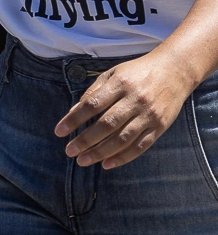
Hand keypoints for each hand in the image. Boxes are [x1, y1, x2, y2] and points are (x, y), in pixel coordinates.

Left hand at [55, 49, 198, 167]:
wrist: (175, 70)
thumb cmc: (137, 72)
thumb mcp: (112, 74)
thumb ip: (93, 93)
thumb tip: (72, 113)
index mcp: (120, 85)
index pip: (92, 105)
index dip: (74, 119)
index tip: (59, 132)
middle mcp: (135, 101)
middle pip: (106, 125)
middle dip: (85, 140)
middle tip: (69, 151)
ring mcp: (149, 115)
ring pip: (123, 139)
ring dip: (101, 152)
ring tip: (83, 160)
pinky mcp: (160, 126)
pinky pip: (140, 146)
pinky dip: (123, 157)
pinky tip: (107, 164)